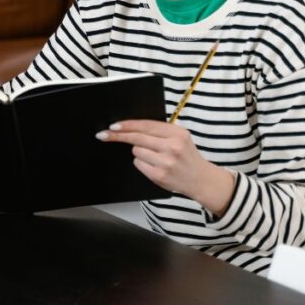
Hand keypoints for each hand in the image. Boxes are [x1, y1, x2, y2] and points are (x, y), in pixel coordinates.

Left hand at [96, 120, 235, 215]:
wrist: (201, 179)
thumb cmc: (187, 156)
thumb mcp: (180, 137)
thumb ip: (160, 131)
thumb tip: (131, 127)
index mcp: (177, 133)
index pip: (146, 125)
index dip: (127, 125)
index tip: (113, 125)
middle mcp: (172, 146)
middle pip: (137, 138)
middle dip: (118, 136)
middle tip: (103, 135)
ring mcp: (165, 162)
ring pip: (136, 151)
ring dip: (139, 152)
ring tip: (155, 156)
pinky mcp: (159, 175)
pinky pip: (138, 164)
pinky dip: (142, 163)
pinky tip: (154, 166)